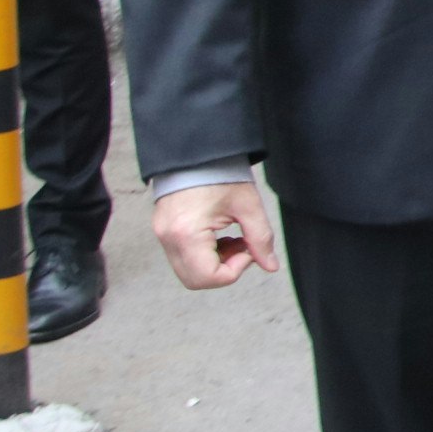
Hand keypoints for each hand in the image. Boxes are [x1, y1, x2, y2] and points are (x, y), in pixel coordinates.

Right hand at [152, 178, 279, 287]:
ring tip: (232, 238)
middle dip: (224, 270)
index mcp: (186, 233)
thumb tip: (271, 266)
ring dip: (214, 263)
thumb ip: (261, 239)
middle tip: (241, 246)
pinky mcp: (163, 230)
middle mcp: (168, 238)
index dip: (235, 270)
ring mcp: (162, 235)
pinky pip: (183, 257)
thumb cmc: (221, 174)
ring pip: (188, 271)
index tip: (248, 249)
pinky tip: (219, 234)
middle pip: (195, 280)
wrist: (197, 152)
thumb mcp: (248, 206)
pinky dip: (204, 254)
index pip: (208, 277)